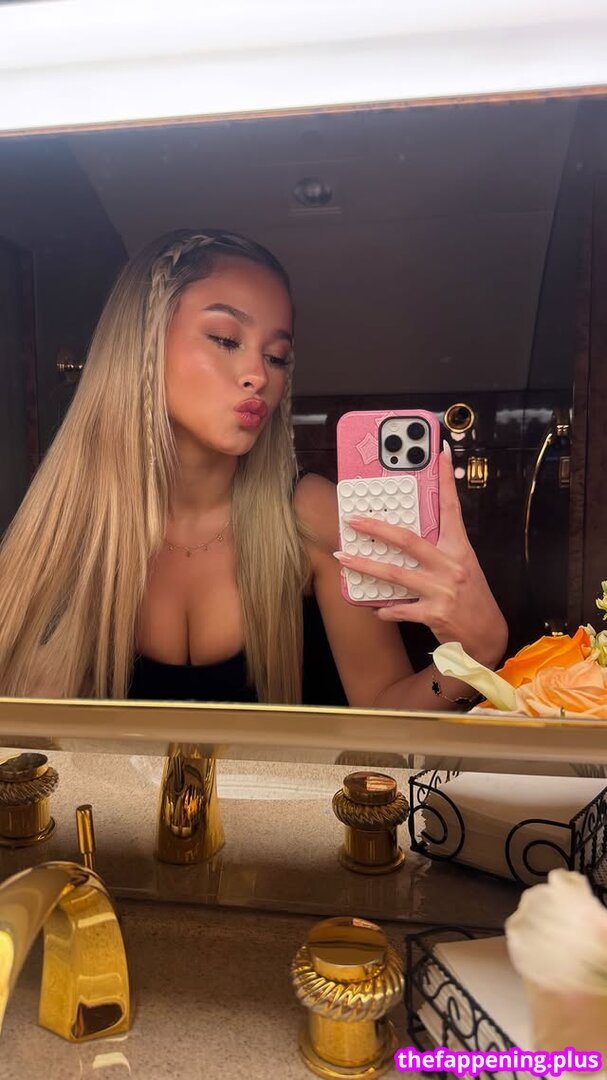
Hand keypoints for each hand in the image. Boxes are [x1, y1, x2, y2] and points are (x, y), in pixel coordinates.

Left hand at [334, 446, 507, 667]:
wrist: (487, 638)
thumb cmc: (472, 600)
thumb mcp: (464, 568)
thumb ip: (440, 551)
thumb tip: (409, 538)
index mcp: (460, 550)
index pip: (451, 509)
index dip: (445, 480)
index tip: (438, 454)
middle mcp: (450, 567)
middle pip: (408, 540)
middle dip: (376, 528)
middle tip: (353, 519)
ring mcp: (441, 590)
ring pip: (394, 574)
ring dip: (365, 566)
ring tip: (345, 558)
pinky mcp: (434, 613)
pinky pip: (399, 609)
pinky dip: (384, 609)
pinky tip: (376, 608)